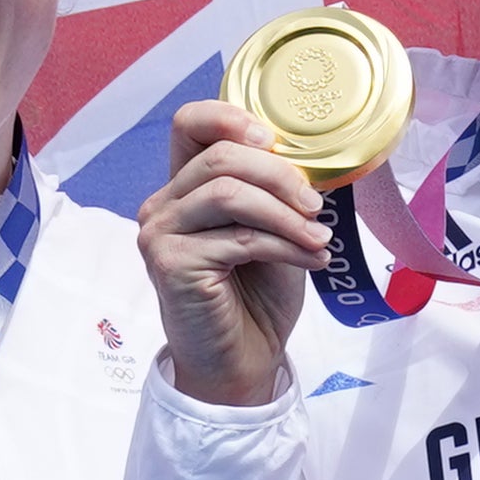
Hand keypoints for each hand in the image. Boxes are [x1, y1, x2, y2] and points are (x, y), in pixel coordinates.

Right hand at [139, 100, 326, 408]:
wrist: (241, 362)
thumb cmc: (256, 296)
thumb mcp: (271, 228)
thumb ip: (271, 190)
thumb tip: (306, 158)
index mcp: (183, 187)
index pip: (190, 123)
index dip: (230, 117)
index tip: (275, 141)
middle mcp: (162, 205)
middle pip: (220, 156)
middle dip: (280, 176)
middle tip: (317, 206)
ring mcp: (159, 233)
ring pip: (228, 194)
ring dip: (286, 215)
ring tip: (320, 238)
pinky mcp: (169, 264)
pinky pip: (238, 238)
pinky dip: (286, 246)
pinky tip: (312, 259)